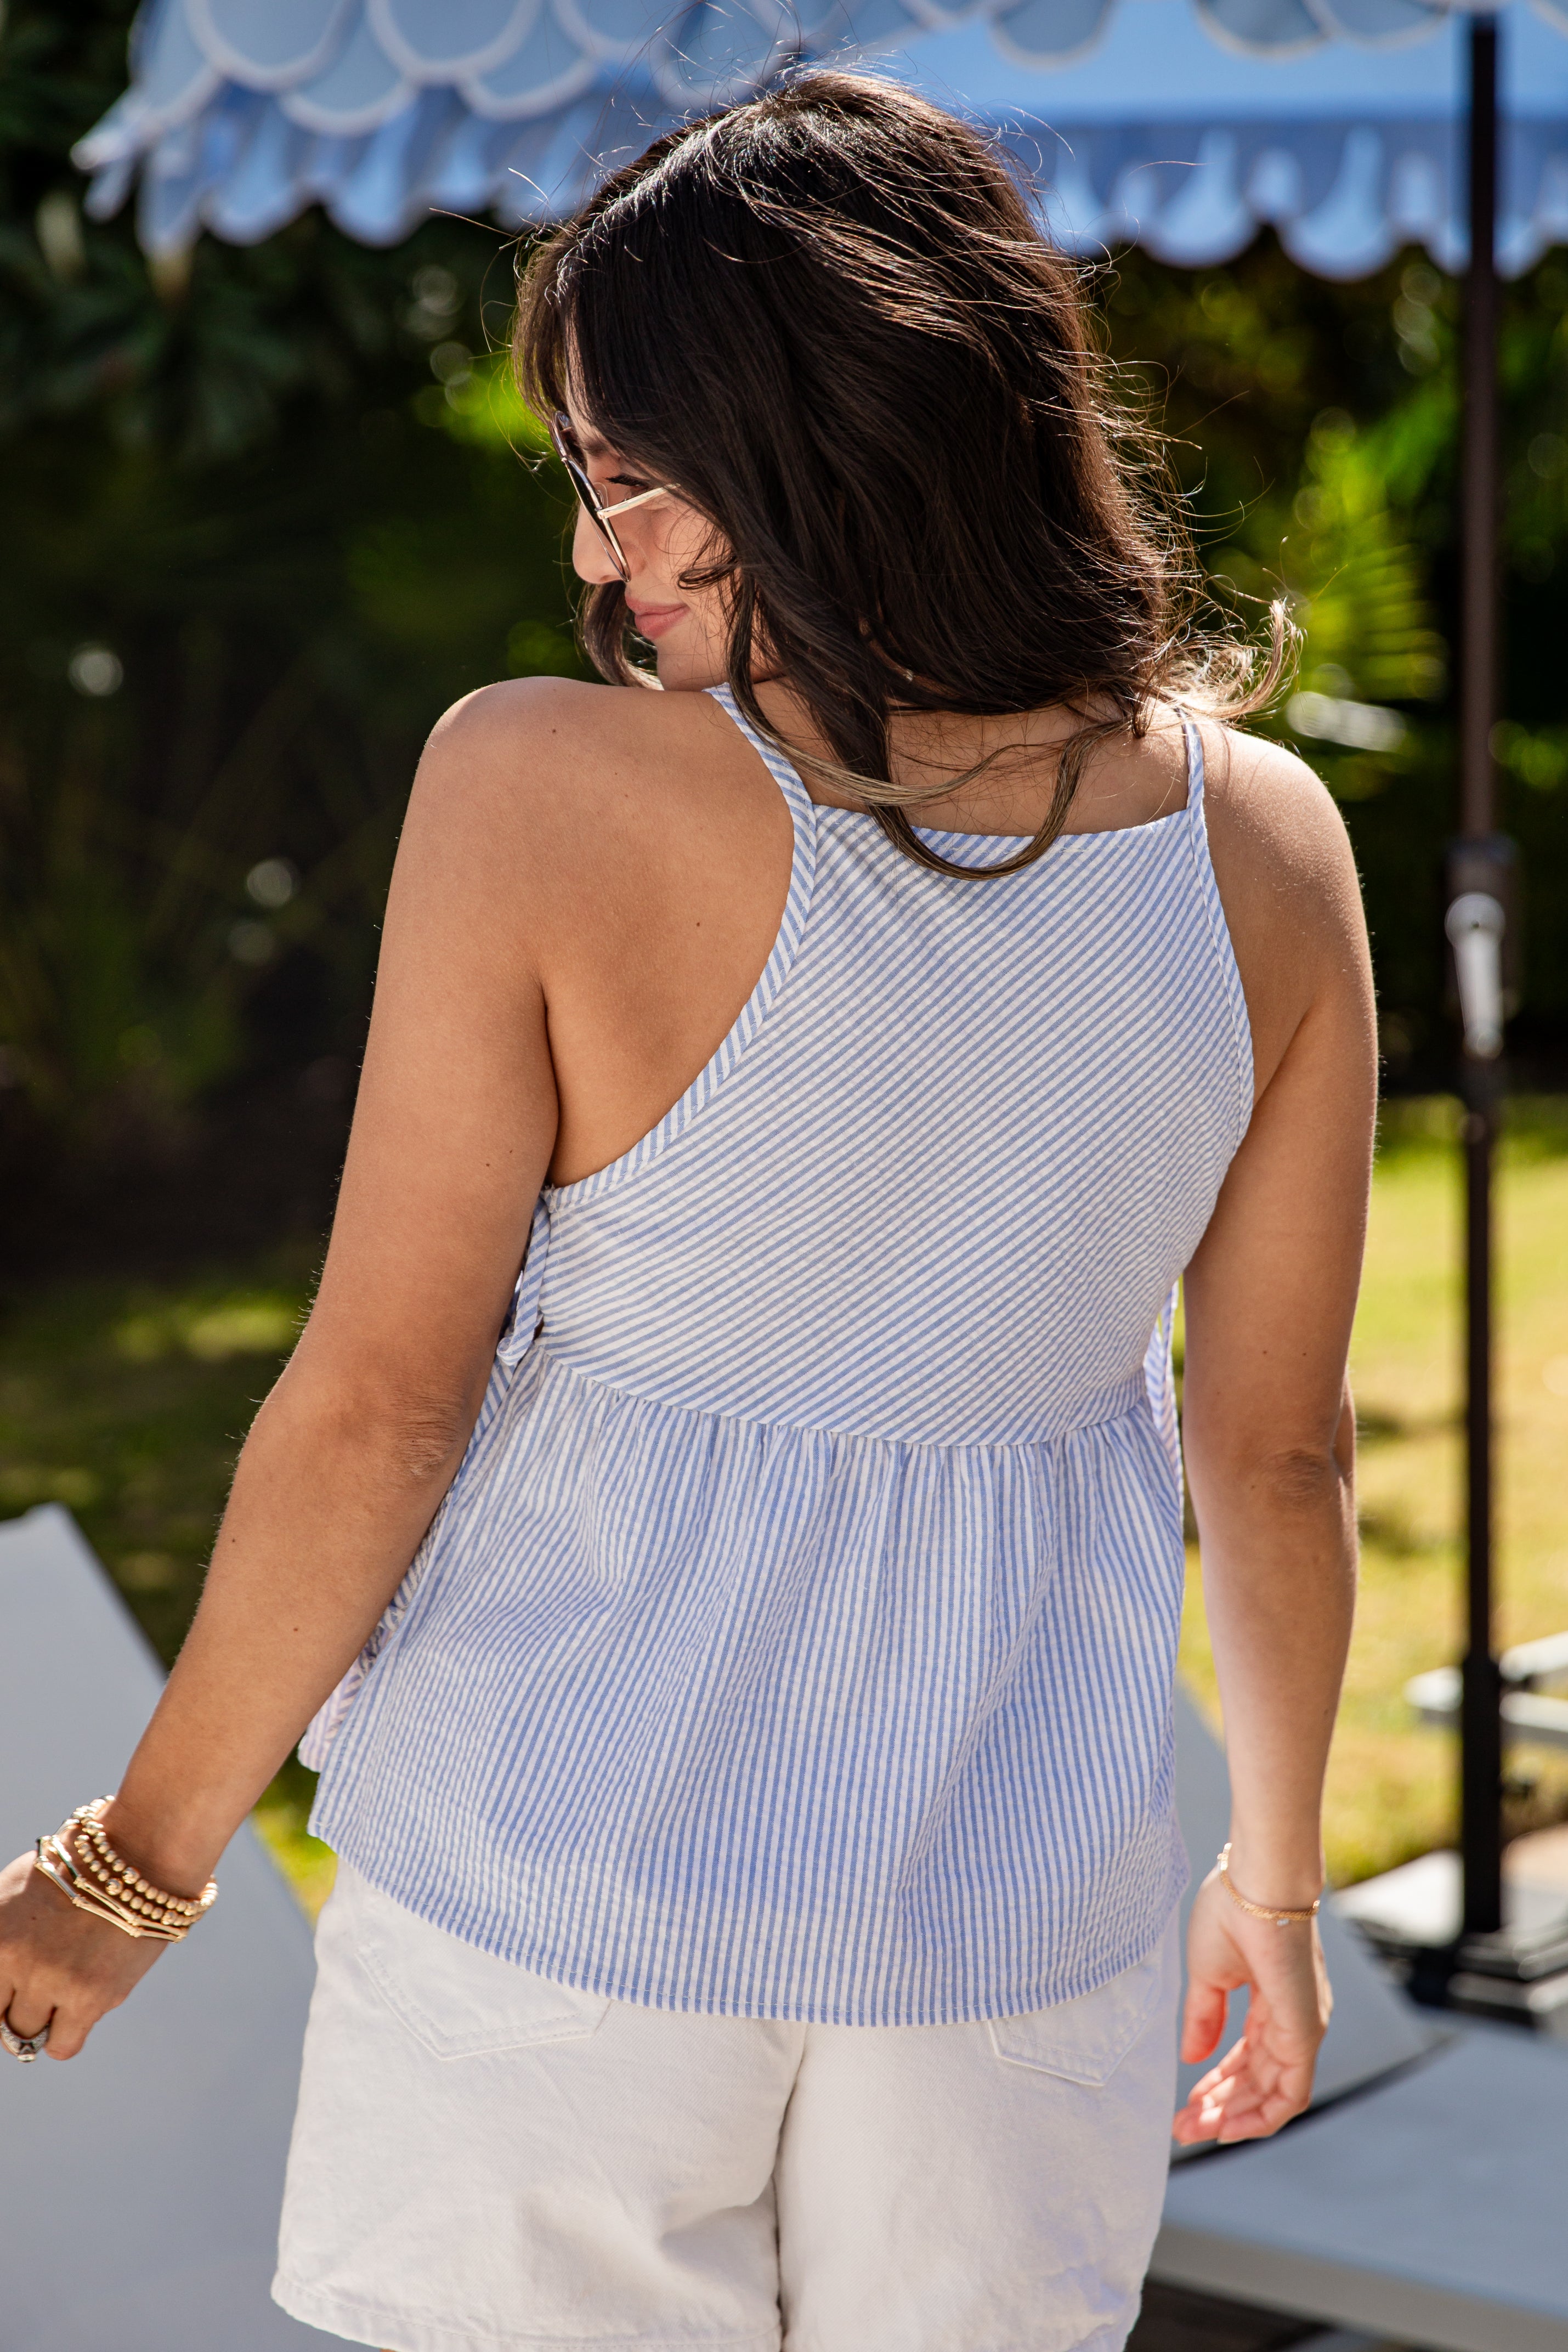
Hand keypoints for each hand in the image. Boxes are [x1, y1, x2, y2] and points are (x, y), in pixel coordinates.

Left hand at [0, 1847, 167, 2060]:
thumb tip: (0, 1978)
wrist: (137, 1853)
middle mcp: (18, 1963)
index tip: (11, 1992)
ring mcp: (55, 1982)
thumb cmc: (74, 1869)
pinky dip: (66, 2035)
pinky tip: (78, 2008)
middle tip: (38, 1985)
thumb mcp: (13, 1892)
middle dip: (16, 2006)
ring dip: (43, 2018)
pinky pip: (64, 2045)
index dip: (0, 1995)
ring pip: (28, 2036)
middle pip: (0, 2021)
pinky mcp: (92, 1997)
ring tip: (63, 1988)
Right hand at [1171, 1863, 1331, 2144]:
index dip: (1217, 2083)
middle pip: (1258, 2081)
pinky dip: (1263, 2116)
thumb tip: (1192, 2056)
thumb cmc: (1232, 1911)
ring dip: (1235, 2116)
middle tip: (1183, 2126)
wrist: (1257, 1884)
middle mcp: (1294, 2022)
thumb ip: (1204, 2017)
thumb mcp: (1208, 1974)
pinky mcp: (1305, 2033)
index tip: (1186, 2103)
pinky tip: (1230, 2126)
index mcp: (1273, 2002)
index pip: (1247, 2057)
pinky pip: (1291, 2093)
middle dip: (1220, 2106)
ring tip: (1195, 2129)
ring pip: (1273, 2094)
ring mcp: (1303, 2029)